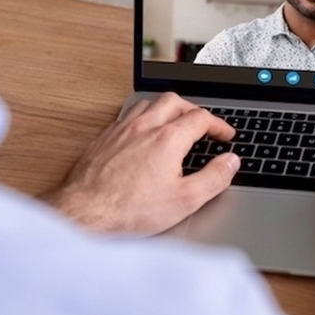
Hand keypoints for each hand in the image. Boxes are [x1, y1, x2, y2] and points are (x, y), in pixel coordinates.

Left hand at [42, 92, 239, 235]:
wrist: (84, 213)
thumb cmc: (129, 210)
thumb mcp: (184, 200)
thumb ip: (213, 178)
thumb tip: (230, 162)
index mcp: (167, 139)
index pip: (201, 118)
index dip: (218, 124)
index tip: (225, 135)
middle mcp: (144, 127)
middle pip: (175, 101)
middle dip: (193, 109)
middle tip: (202, 124)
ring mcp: (122, 129)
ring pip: (149, 103)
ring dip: (167, 108)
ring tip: (175, 122)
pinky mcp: (104, 137)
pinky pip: (128, 115)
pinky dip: (144, 117)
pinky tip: (143, 132)